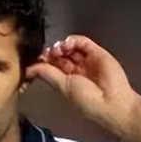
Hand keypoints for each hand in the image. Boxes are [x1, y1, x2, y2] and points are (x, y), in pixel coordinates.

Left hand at [26, 35, 140, 137]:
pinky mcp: (96, 52)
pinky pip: (82, 42)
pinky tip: (67, 45)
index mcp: (66, 81)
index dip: (44, 60)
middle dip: (51, 52)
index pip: (51, 66)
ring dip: (61, 46)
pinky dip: (73, 40)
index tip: (37, 58)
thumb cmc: (87, 100)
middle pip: (59, 55)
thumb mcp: (62, 87)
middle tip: (47, 53)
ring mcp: (86, 60)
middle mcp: (76, 70)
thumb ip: (47, 74)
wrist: (111, 100)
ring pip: (70, 47)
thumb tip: (29, 69)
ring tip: (58, 50)